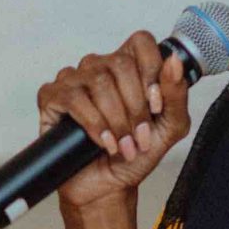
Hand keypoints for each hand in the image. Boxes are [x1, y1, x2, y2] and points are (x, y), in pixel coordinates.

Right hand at [36, 31, 194, 212]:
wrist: (109, 186)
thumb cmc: (136, 153)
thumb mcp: (170, 127)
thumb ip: (176, 94)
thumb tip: (173, 61)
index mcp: (129, 67)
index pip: (141, 42)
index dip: (152, 70)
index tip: (156, 105)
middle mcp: (100, 66)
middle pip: (121, 64)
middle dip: (136, 106)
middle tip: (139, 135)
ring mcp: (74, 79)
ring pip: (98, 80)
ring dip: (117, 119)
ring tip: (124, 144)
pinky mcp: (51, 97)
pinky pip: (73, 98)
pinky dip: (94, 123)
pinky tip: (105, 142)